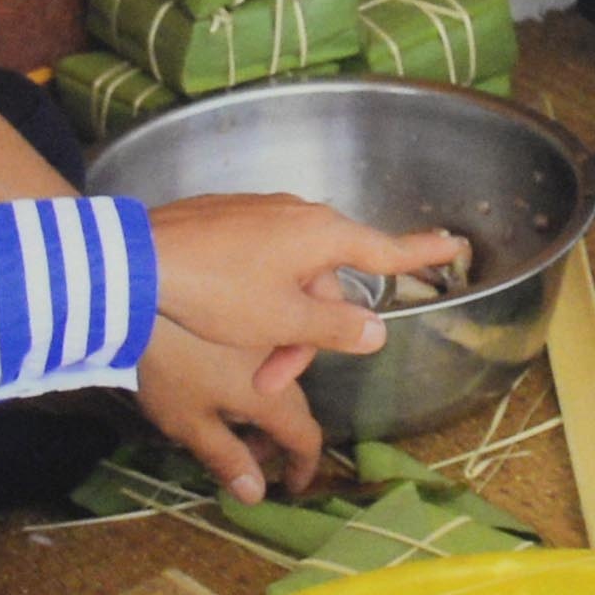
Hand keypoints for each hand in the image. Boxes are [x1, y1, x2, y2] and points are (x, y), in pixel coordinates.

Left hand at [138, 322, 323, 503]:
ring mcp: (266, 337)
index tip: (288, 487)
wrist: (142, 301)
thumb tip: (256, 495)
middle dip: (275, 441)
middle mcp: (280, 363)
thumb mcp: (191, 424)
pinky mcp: (246, 320)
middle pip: (294, 410)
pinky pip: (266, 357)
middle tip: (246, 458)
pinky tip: (222, 384)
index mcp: (272, 395)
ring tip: (228, 424)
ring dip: (264, 413)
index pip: (306, 436)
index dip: (302, 466)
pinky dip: (254, 382)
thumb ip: (227, 460)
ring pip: (280, 383)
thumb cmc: (168, 370)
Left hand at [145, 194, 465, 386]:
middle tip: (274, 378)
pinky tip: (227, 320)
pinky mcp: (228, 221)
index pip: (387, 250)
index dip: (423, 253)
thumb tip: (375, 330)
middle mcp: (298, 216)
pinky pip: (261, 263)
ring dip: (281, 323)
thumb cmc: (215, 290)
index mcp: (322, 236)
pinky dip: (257, 298)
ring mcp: (260, 215)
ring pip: (292, 278)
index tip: (456, 244)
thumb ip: (335, 328)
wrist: (138, 259)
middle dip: (311, 334)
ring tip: (248, 362)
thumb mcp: (282, 321)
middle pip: (328, 284)